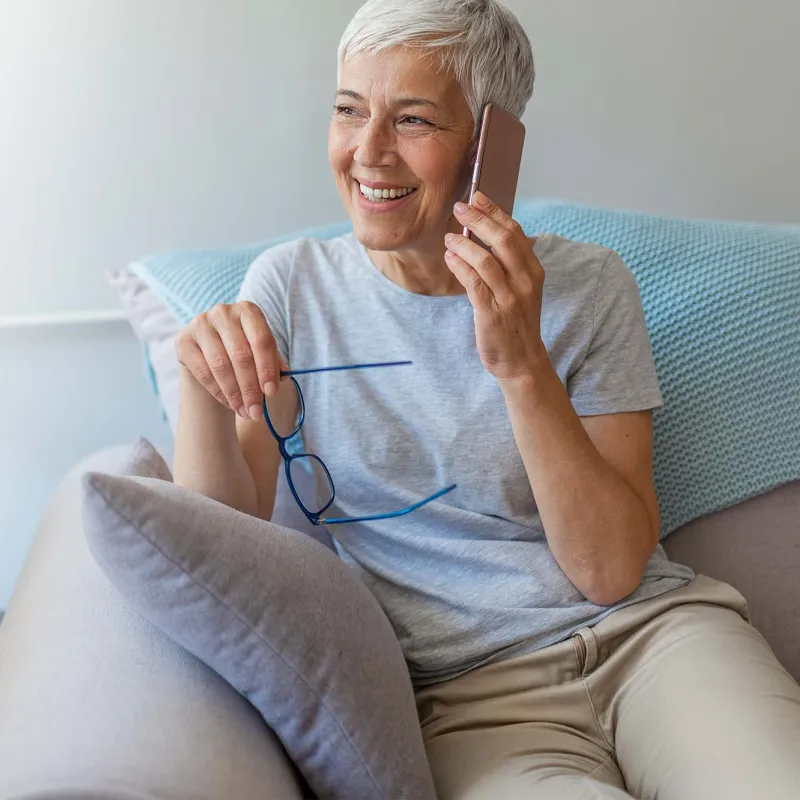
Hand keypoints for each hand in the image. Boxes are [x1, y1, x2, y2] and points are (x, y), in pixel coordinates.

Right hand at [175, 301, 286, 420]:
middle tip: (257, 411)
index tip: (271, 393)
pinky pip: (203, 372)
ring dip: (235, 394)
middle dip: (251, 388)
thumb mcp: (261, 354)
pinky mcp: (183, 340)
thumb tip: (283, 377)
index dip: (267, 368)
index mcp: (248, 311)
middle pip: (241, 355)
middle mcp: (223, 312)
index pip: (261, 340)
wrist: (210, 354)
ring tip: (245, 412)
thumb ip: (273, 363)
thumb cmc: (243, 353)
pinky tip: (229, 404)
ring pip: (221, 365)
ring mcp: (200, 324)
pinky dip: (219, 392)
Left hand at [445, 191, 547, 381]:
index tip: (478, 196)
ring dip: (464, 244)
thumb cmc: (516, 322)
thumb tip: (484, 233)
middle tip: (459, 206)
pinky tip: (450, 257)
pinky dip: (459, 266)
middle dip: (479, 219)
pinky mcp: (492, 313)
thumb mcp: (521, 288)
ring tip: (449, 237)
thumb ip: (507, 263)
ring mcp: (509, 297)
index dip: (495, 211)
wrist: (522, 360)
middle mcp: (525, 281)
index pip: (515, 232)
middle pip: (502, 240)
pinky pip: (473, 282)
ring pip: (485, 260)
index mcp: (533, 271)